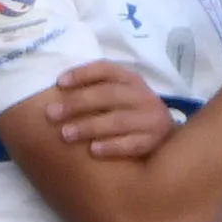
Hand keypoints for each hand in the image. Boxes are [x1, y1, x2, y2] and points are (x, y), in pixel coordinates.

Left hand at [47, 58, 177, 158]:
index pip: (106, 70)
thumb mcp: (122, 95)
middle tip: (51, 114)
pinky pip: (131, 144)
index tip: (59, 83)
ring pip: (117, 121)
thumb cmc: (133, 114)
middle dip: (77, 103)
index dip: (82, 74)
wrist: (170, 141)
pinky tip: (93, 151)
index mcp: (131, 79)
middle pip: (108, 95)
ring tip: (65, 134)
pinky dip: (112, 146)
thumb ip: (98, 90)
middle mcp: (143, 96)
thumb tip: (57, 90)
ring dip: (89, 127)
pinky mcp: (154, 142)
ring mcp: (151, 119)